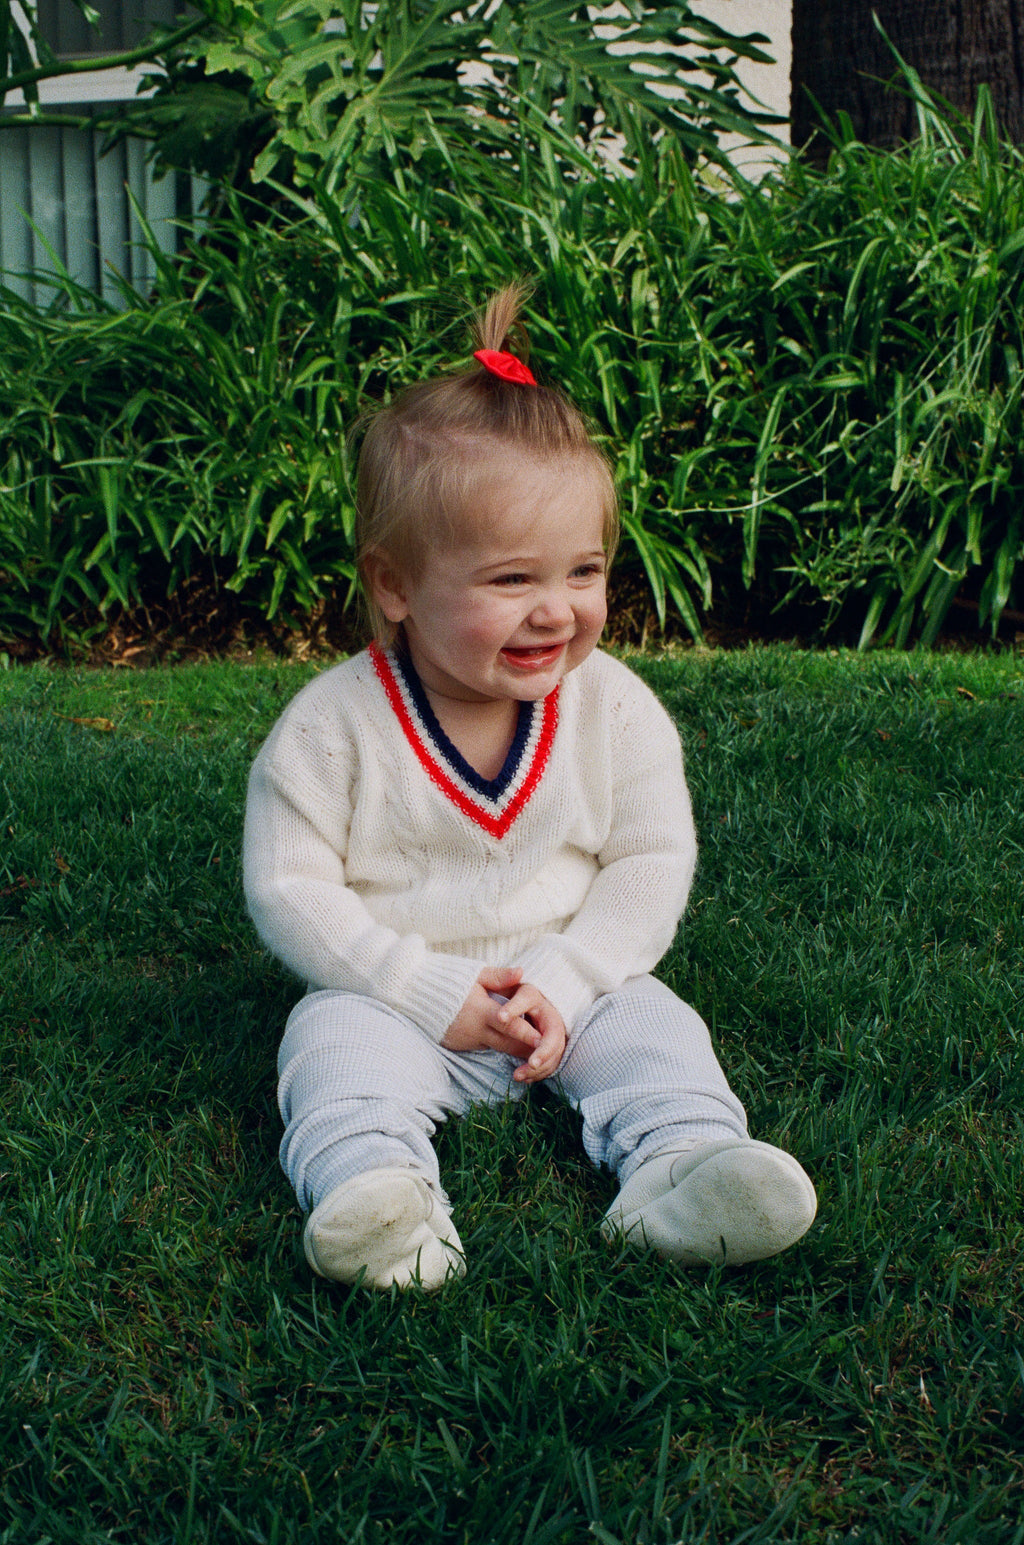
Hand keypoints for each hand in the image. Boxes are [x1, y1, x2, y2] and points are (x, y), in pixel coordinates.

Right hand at [442, 968, 565, 1082]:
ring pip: (497, 1049)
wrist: (415, 994)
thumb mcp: (473, 974)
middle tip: (548, 1053)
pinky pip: (484, 1048)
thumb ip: (499, 977)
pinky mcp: (460, 1045)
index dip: (526, 1034)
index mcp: (480, 1010)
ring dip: (515, 1051)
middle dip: (527, 1049)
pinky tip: (511, 1048)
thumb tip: (522, 972)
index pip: (508, 1025)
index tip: (543, 1040)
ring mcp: (467, 1040)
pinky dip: (498, 1047)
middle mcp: (475, 1029)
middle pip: (506, 1043)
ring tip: (536, 1053)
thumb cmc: (446, 980)